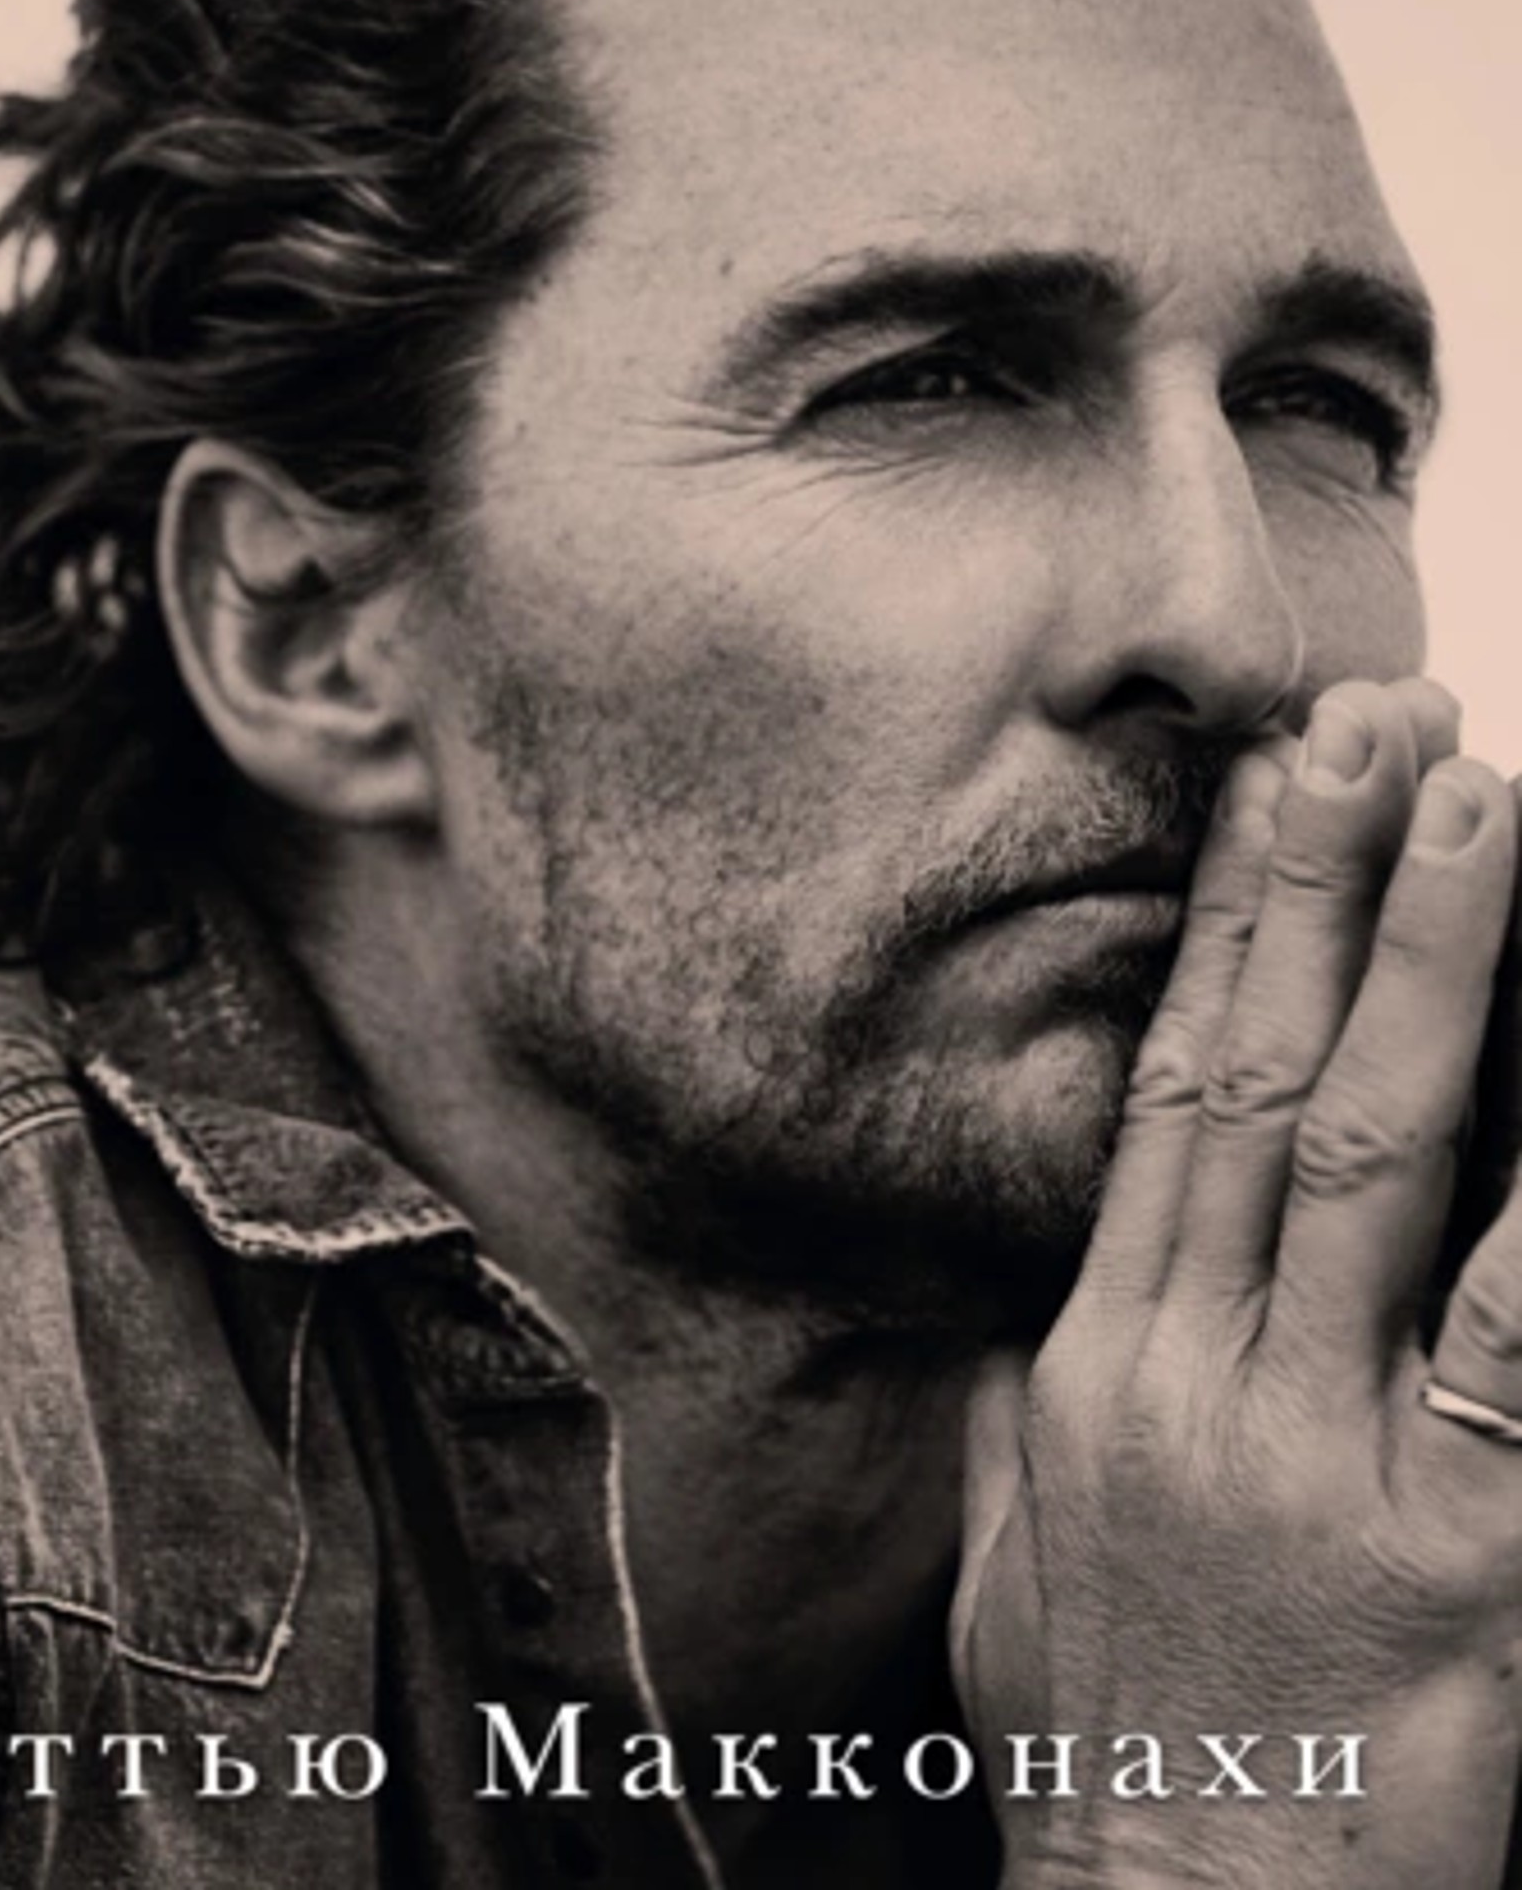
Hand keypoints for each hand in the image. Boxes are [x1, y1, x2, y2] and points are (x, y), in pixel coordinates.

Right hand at [951, 678, 1521, 1889]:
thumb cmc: (1121, 1768)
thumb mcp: (1019, 1574)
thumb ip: (1035, 1414)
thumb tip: (1051, 1295)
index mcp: (1097, 1372)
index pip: (1165, 1093)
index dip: (1223, 925)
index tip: (1271, 785)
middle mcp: (1190, 1386)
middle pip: (1260, 1082)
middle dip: (1322, 886)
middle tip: (1380, 721)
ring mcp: (1314, 1465)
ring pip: (1375, 1161)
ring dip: (1441, 970)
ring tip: (1486, 808)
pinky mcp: (1455, 1561)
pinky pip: (1516, 1337)